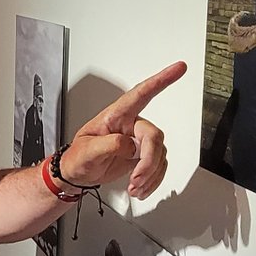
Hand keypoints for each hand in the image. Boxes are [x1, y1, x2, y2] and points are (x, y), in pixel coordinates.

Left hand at [57, 61, 186, 199]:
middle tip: (136, 179)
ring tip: (134, 187)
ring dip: (149, 175)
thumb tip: (130, 144)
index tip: (179, 68)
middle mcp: (130, 125)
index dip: (161, 80)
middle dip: (148, 162)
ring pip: (159, 154)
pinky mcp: (142, 155)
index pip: (141, 94)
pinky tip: (140, 188)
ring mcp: (138, 140)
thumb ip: (109, 145)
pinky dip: (152, 180)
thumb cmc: (77, 157)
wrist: (77, 173)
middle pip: (154, 136)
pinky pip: (158, 166)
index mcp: (116, 116)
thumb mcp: (86, 150)